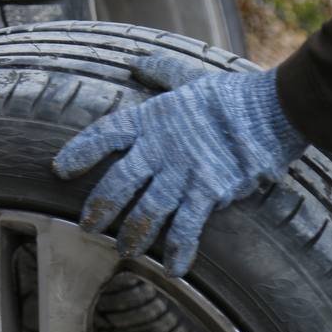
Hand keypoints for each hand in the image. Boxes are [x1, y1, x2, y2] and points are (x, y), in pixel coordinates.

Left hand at [53, 53, 307, 275]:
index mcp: (151, 119)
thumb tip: (139, 62)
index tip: (60, 167)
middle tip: (88, 226)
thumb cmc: (232, 95)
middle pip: (117, 183)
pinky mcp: (207, 193)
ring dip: (132, 236)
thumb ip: (162, 72)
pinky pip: (186, 229)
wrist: (271, 111)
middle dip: (99, 208)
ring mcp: (182, 174)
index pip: (104, 134)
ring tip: (124, 250)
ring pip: (145, 213)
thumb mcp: (191, 77)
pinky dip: (178, 251)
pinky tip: (173, 269)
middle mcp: (159, 149)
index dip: (80, 151)